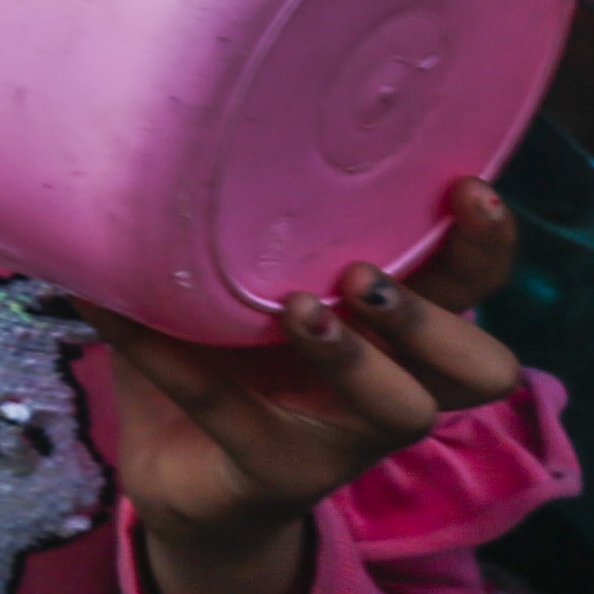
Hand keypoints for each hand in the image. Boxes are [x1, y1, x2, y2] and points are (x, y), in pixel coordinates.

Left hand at [99, 181, 523, 593]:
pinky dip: (167, 358)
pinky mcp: (275, 473)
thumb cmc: (223, 354)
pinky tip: (110, 310)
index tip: (467, 188)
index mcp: (392, 328)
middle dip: (435, 318)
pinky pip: (230, 414)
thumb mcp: (236, 281)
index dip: (483, 247)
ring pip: (402, 410)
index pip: (468, 287)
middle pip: (480, 367)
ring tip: (300, 310)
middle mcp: (390, 384)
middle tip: (362, 273)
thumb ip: (234, 220)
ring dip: (355, 357)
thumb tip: (172, 117)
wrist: (179, 475)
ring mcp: (341, 438)